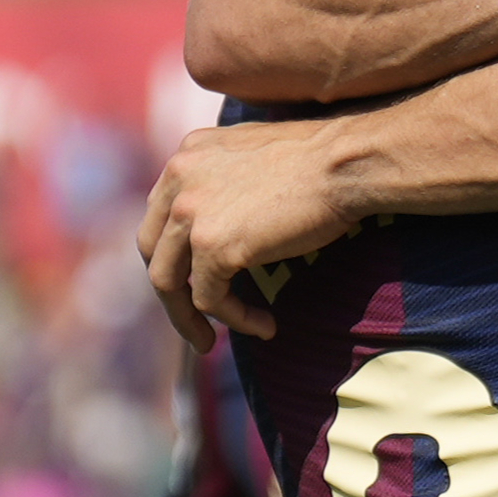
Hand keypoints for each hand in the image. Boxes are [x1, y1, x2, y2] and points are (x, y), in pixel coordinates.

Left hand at [140, 120, 359, 351]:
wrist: (344, 164)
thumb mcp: (255, 156)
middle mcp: (178, 178)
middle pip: (153, 249)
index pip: (160, 214)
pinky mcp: (213, 245)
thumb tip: (227, 216)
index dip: (173, 252)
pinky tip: (264, 325)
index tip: (193, 278)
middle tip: (191, 319)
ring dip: (187, 317)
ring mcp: (190, 213)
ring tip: (208, 341)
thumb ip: (227, 178)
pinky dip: (235, 319)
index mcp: (187, 155)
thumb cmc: (321, 161)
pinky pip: (209, 299)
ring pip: (169, 281)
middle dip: (170, 291)